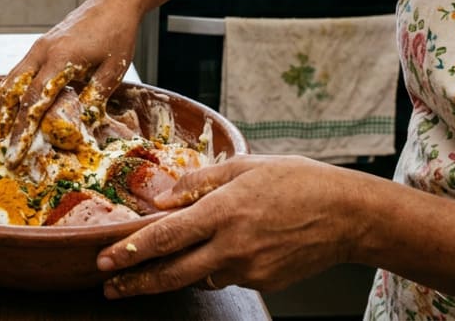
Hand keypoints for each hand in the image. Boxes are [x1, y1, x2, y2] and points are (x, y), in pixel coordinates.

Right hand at [0, 0, 139, 164]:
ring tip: (4, 129)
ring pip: (11, 79)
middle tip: (0, 144)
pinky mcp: (40, 46)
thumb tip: (80, 126)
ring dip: (5, 105)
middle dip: (4, 119)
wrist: (113, 3)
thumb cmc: (117, 35)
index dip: (22, 128)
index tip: (16, 149)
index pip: (34, 100)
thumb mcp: (113, 71)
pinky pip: (19, 71)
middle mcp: (42, 51)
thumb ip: (94, 98)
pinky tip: (16, 106)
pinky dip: (13, 91)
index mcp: (61, 58)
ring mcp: (39, 47)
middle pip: (11, 89)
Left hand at [96, 155, 366, 296]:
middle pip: (172, 273)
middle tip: (109, 287)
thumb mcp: (244, 167)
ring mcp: (249, 270)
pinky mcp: (264, 283)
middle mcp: (232, 247)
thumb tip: (161, 198)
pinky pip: (228, 277)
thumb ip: (198, 181)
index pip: (166, 237)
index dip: (131, 251)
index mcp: (223, 212)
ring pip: (200, 276)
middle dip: (136, 283)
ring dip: (178, 272)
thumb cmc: (298, 181)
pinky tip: (225, 250)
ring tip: (157, 265)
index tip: (105, 259)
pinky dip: (217, 266)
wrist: (348, 215)